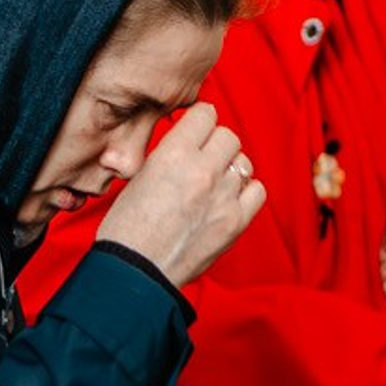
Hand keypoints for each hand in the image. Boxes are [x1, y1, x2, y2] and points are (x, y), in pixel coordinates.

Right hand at [98, 103, 265, 287]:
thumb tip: (187, 142)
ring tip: (213, 183)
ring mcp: (223, 196)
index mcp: (173, 154)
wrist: (136, 271)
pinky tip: (229, 199)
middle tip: (203, 159)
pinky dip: (247, 192)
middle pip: (229, 136)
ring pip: (244, 162)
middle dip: (216, 145)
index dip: (200, 122)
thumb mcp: (138, 177)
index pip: (205, 114)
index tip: (196, 131)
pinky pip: (258, 191)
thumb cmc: (128, 228)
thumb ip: (168, 155)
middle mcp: (202, 170)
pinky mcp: (236, 221)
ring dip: (231, 168)